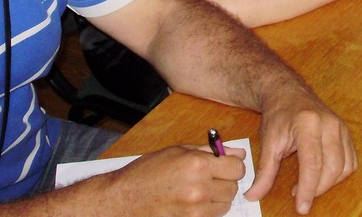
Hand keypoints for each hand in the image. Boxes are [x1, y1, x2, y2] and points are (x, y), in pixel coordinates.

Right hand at [106, 146, 245, 216]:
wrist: (123, 199)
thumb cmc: (147, 172)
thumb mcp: (179, 151)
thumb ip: (211, 151)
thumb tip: (238, 153)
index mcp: (198, 165)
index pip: (238, 168)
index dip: (233, 166)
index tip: (226, 166)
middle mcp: (199, 189)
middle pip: (233, 188)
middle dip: (226, 182)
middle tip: (210, 178)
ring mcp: (195, 211)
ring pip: (225, 205)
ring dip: (218, 198)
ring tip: (198, 190)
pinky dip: (208, 211)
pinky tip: (192, 202)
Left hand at [245, 82, 357, 213]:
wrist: (289, 93)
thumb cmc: (278, 116)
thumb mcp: (268, 142)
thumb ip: (264, 171)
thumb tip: (254, 196)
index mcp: (308, 124)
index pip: (313, 163)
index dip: (308, 189)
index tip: (301, 208)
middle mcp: (329, 124)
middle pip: (332, 167)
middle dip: (317, 189)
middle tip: (299, 195)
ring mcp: (340, 127)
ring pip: (345, 167)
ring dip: (329, 183)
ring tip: (309, 184)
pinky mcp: (346, 132)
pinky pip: (351, 161)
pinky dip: (340, 175)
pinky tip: (323, 175)